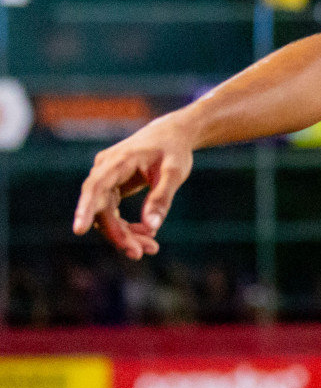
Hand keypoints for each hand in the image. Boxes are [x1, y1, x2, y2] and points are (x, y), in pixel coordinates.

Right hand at [72, 114, 195, 258]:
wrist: (173, 134)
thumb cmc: (174, 150)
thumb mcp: (175, 172)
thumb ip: (162, 198)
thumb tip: (152, 227)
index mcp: (119, 161)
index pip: (95, 187)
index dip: (85, 209)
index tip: (79, 230)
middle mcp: (105, 169)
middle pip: (101, 208)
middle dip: (118, 233)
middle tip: (140, 253)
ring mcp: (106, 178)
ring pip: (106, 214)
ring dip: (125, 233)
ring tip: (151, 248)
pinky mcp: (111, 187)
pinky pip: (112, 212)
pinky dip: (127, 226)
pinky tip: (147, 235)